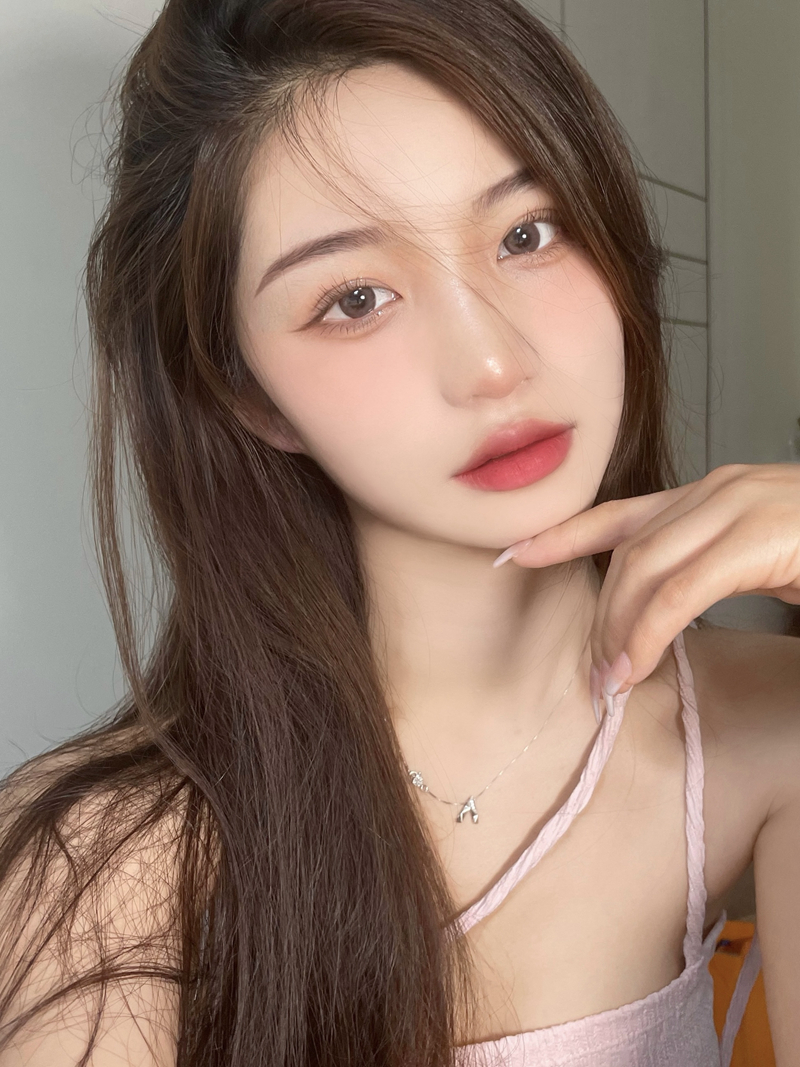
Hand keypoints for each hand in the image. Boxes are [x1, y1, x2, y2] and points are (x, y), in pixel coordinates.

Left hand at [493, 464, 799, 717]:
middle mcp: (719, 491)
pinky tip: (637, 665)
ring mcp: (739, 507)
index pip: (619, 513)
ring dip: (619, 632)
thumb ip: (707, 569)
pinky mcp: (759, 537)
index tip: (517, 555)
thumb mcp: (757, 558)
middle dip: (600, 615)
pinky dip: (650, 634)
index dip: (562, 534)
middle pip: (627, 554)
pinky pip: (681, 593)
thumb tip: (658, 611)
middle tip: (591, 670)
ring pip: (644, 572)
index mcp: (712, 494)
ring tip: (609, 680)